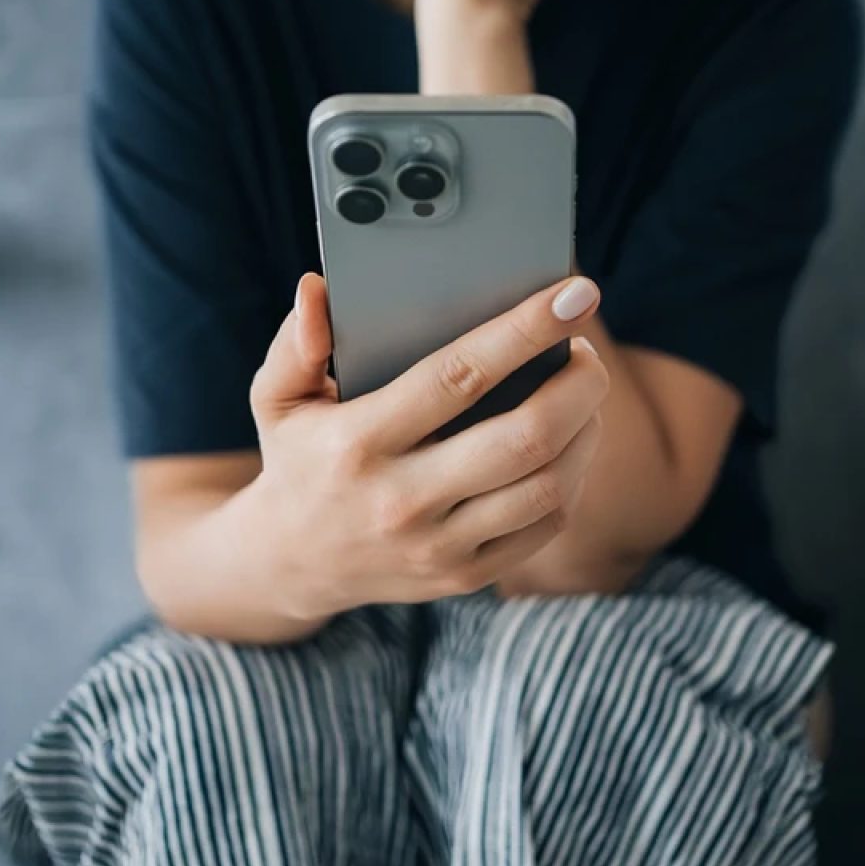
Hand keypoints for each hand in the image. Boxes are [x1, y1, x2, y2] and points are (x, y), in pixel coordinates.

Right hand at [245, 273, 609, 619]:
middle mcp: (402, 500)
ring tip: (584, 391)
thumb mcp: (277, 398)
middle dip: (579, 383)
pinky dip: (574, 475)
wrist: (290, 563)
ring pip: (548, 485)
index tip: (574, 295)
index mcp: (360, 442)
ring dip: (585, 429)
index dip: (525, 330)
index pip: (459, 375)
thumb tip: (316, 289)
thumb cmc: (299, 458)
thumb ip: (296, 343)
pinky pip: (546, 524)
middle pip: (525, 436)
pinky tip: (572, 441)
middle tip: (587, 350)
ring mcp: (439, 546)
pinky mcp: (466, 576)